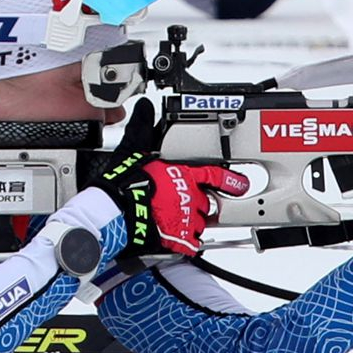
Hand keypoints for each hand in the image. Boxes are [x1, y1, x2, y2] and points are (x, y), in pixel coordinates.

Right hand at [91, 99, 248, 255]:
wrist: (112, 213)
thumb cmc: (122, 183)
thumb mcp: (133, 148)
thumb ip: (144, 128)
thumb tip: (146, 108)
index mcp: (183, 174)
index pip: (215, 175)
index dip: (230, 180)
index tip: (240, 183)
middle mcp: (189, 196)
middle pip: (207, 202)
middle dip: (200, 204)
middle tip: (189, 205)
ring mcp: (185, 219)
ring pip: (200, 223)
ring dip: (193, 223)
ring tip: (178, 222)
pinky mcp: (177, 239)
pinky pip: (191, 244)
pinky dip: (187, 243)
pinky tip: (179, 241)